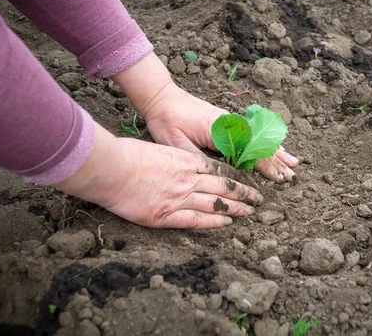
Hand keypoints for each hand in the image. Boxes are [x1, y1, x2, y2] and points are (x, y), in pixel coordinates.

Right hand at [55, 123, 261, 227]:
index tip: (247, 180)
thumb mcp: (158, 148)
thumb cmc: (128, 154)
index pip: (218, 169)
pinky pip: (196, 220)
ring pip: (215, 203)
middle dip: (244, 193)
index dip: (235, 176)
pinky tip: (227, 224)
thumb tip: (184, 163)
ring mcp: (178, 197)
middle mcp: (187, 179)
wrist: (111, 168)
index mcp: (185, 160)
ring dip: (235, 208)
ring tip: (250, 212)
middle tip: (259, 199)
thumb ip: (175, 157)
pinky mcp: (166, 215)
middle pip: (223, 186)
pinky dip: (213, 223)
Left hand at [112, 53, 299, 181]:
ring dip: (277, 152)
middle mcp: (232, 124)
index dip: (266, 167)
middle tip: (292, 177)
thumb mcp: (177, 145)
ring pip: (260, 138)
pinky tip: (276, 147)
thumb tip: (221, 176)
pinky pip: (254, 133)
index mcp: (221, 131)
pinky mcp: (228, 120)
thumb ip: (199, 160)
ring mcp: (232, 120)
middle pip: (260, 145)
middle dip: (278, 162)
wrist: (161, 96)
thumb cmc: (167, 121)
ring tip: (293, 163)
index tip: (280, 179)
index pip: (250, 152)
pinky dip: (267, 142)